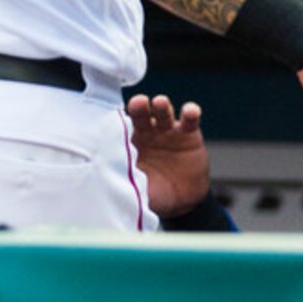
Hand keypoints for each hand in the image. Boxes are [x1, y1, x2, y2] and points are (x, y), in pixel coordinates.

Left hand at [127, 93, 210, 218]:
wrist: (182, 198)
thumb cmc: (152, 192)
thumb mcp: (137, 192)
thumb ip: (126, 186)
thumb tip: (112, 191)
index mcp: (126, 144)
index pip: (119, 129)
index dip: (118, 123)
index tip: (115, 118)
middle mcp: (145, 132)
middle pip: (140, 115)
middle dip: (139, 107)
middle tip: (138, 103)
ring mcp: (166, 130)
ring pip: (163, 113)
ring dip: (162, 106)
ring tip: (160, 102)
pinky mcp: (188, 133)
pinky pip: (189, 120)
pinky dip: (190, 113)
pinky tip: (190, 111)